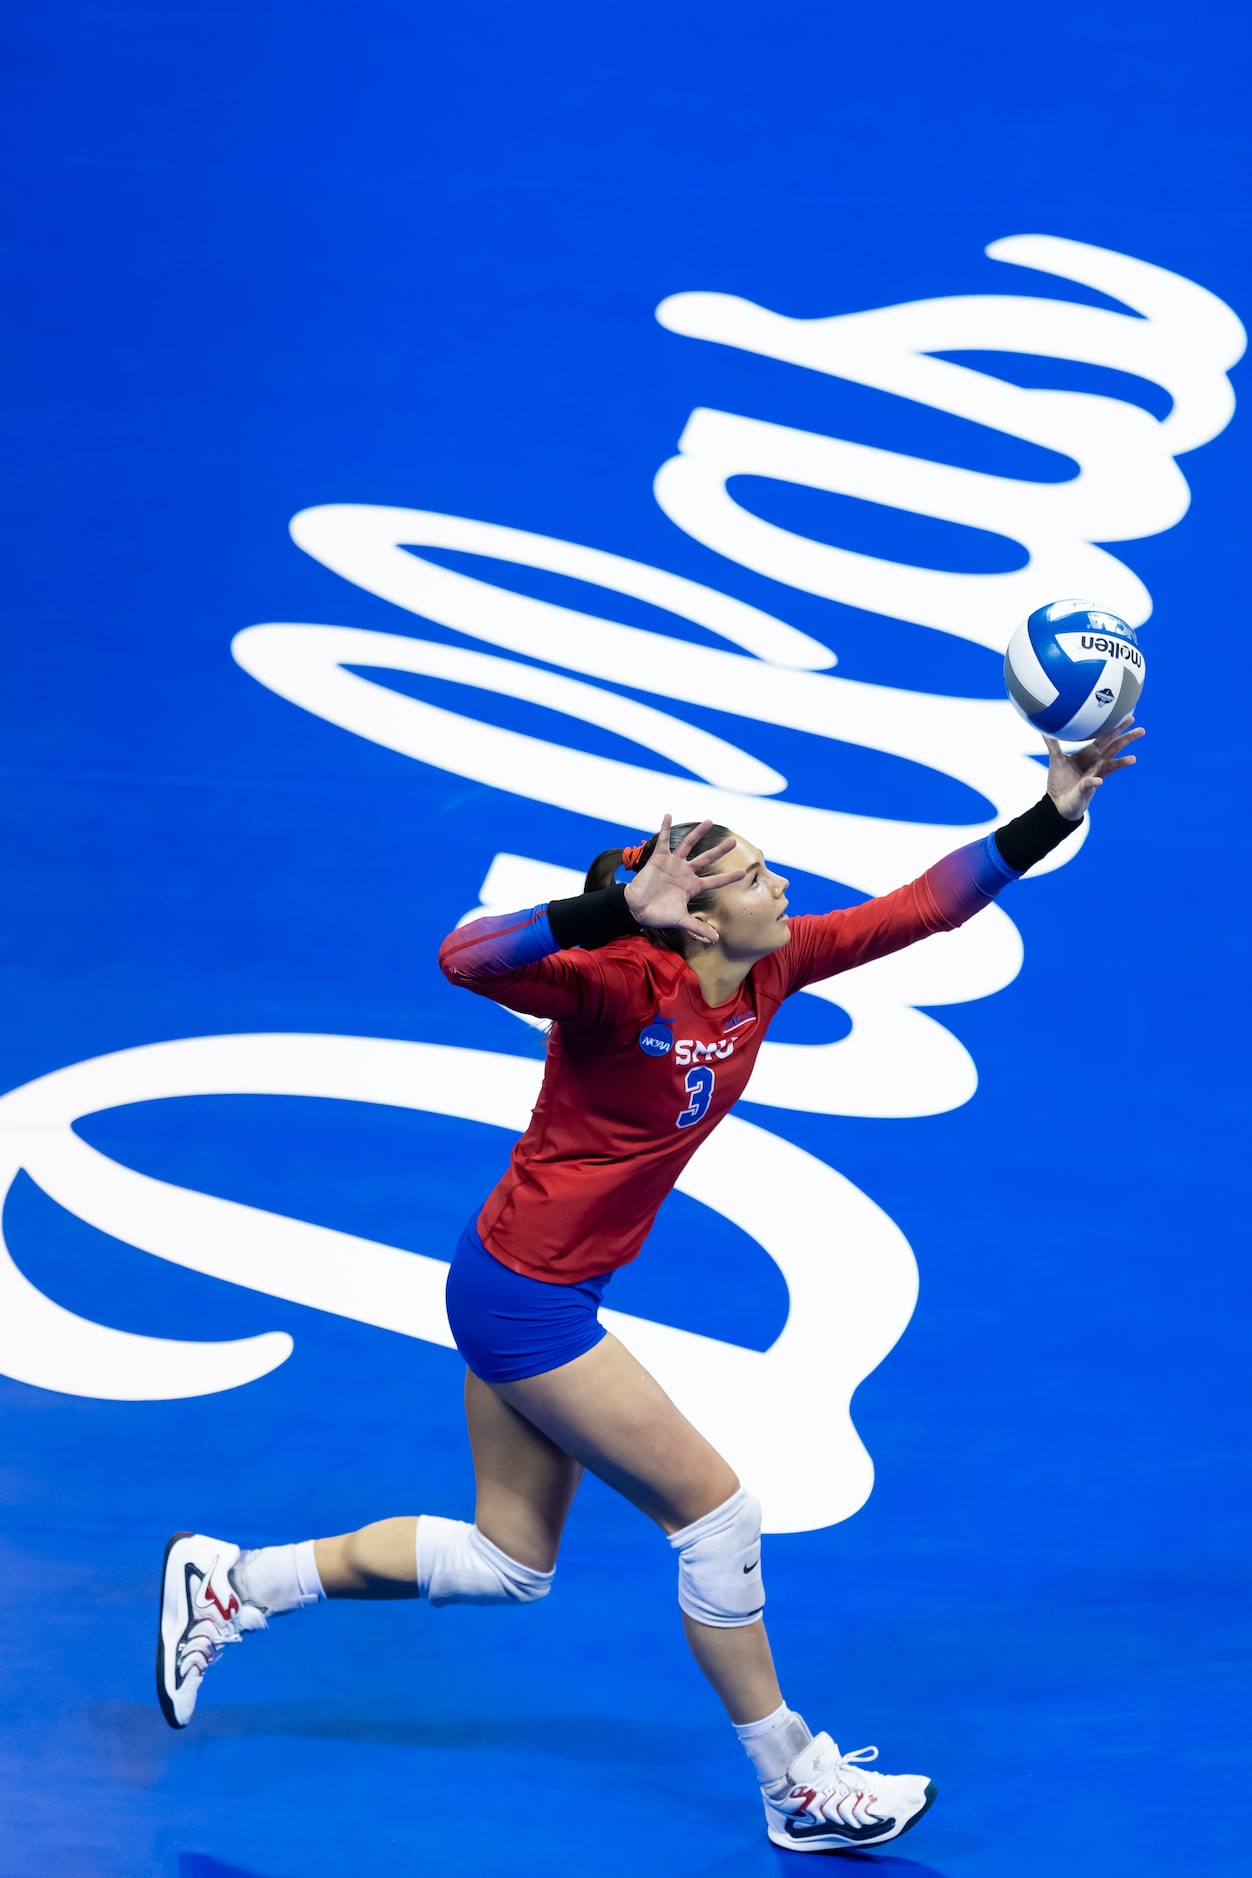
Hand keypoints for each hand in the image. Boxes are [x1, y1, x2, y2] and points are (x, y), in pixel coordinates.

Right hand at [624, 815, 744, 943]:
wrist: (637, 909)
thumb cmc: (659, 914)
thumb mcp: (680, 921)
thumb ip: (697, 928)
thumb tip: (715, 939)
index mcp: (692, 886)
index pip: (715, 881)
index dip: (728, 878)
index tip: (743, 873)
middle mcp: (685, 872)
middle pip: (706, 859)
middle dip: (719, 851)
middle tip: (733, 842)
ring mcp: (673, 864)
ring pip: (688, 845)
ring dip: (698, 833)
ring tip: (709, 821)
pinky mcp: (659, 858)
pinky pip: (662, 840)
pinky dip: (664, 827)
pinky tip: (668, 815)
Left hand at [1044, 715, 1144, 821]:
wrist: (1057, 803)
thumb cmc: (1059, 780)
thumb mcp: (1056, 759)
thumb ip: (1053, 744)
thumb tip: (1044, 727)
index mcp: (1089, 754)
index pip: (1104, 738)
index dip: (1114, 728)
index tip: (1126, 716)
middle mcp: (1095, 764)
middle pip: (1113, 749)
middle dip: (1126, 739)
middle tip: (1141, 730)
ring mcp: (1094, 776)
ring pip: (1110, 767)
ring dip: (1122, 763)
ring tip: (1134, 759)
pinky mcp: (1087, 788)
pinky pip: (1090, 784)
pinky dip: (1093, 782)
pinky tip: (1099, 781)